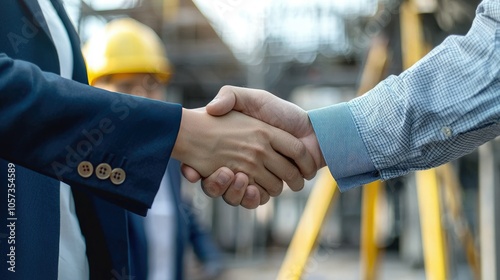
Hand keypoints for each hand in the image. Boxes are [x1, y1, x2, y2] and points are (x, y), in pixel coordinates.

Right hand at [172, 107, 314, 206]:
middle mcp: (242, 163)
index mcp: (233, 146)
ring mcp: (256, 176)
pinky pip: (253, 199)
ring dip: (234, 191)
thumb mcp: (251, 98)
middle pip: (219, 182)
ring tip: (238, 178)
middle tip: (223, 173)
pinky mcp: (268, 187)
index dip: (194, 168)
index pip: (204, 162)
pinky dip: (251, 198)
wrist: (313, 131)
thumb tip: (209, 109)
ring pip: (235, 194)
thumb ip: (229, 96)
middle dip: (216, 184)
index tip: (192, 169)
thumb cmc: (282, 112)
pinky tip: (252, 188)